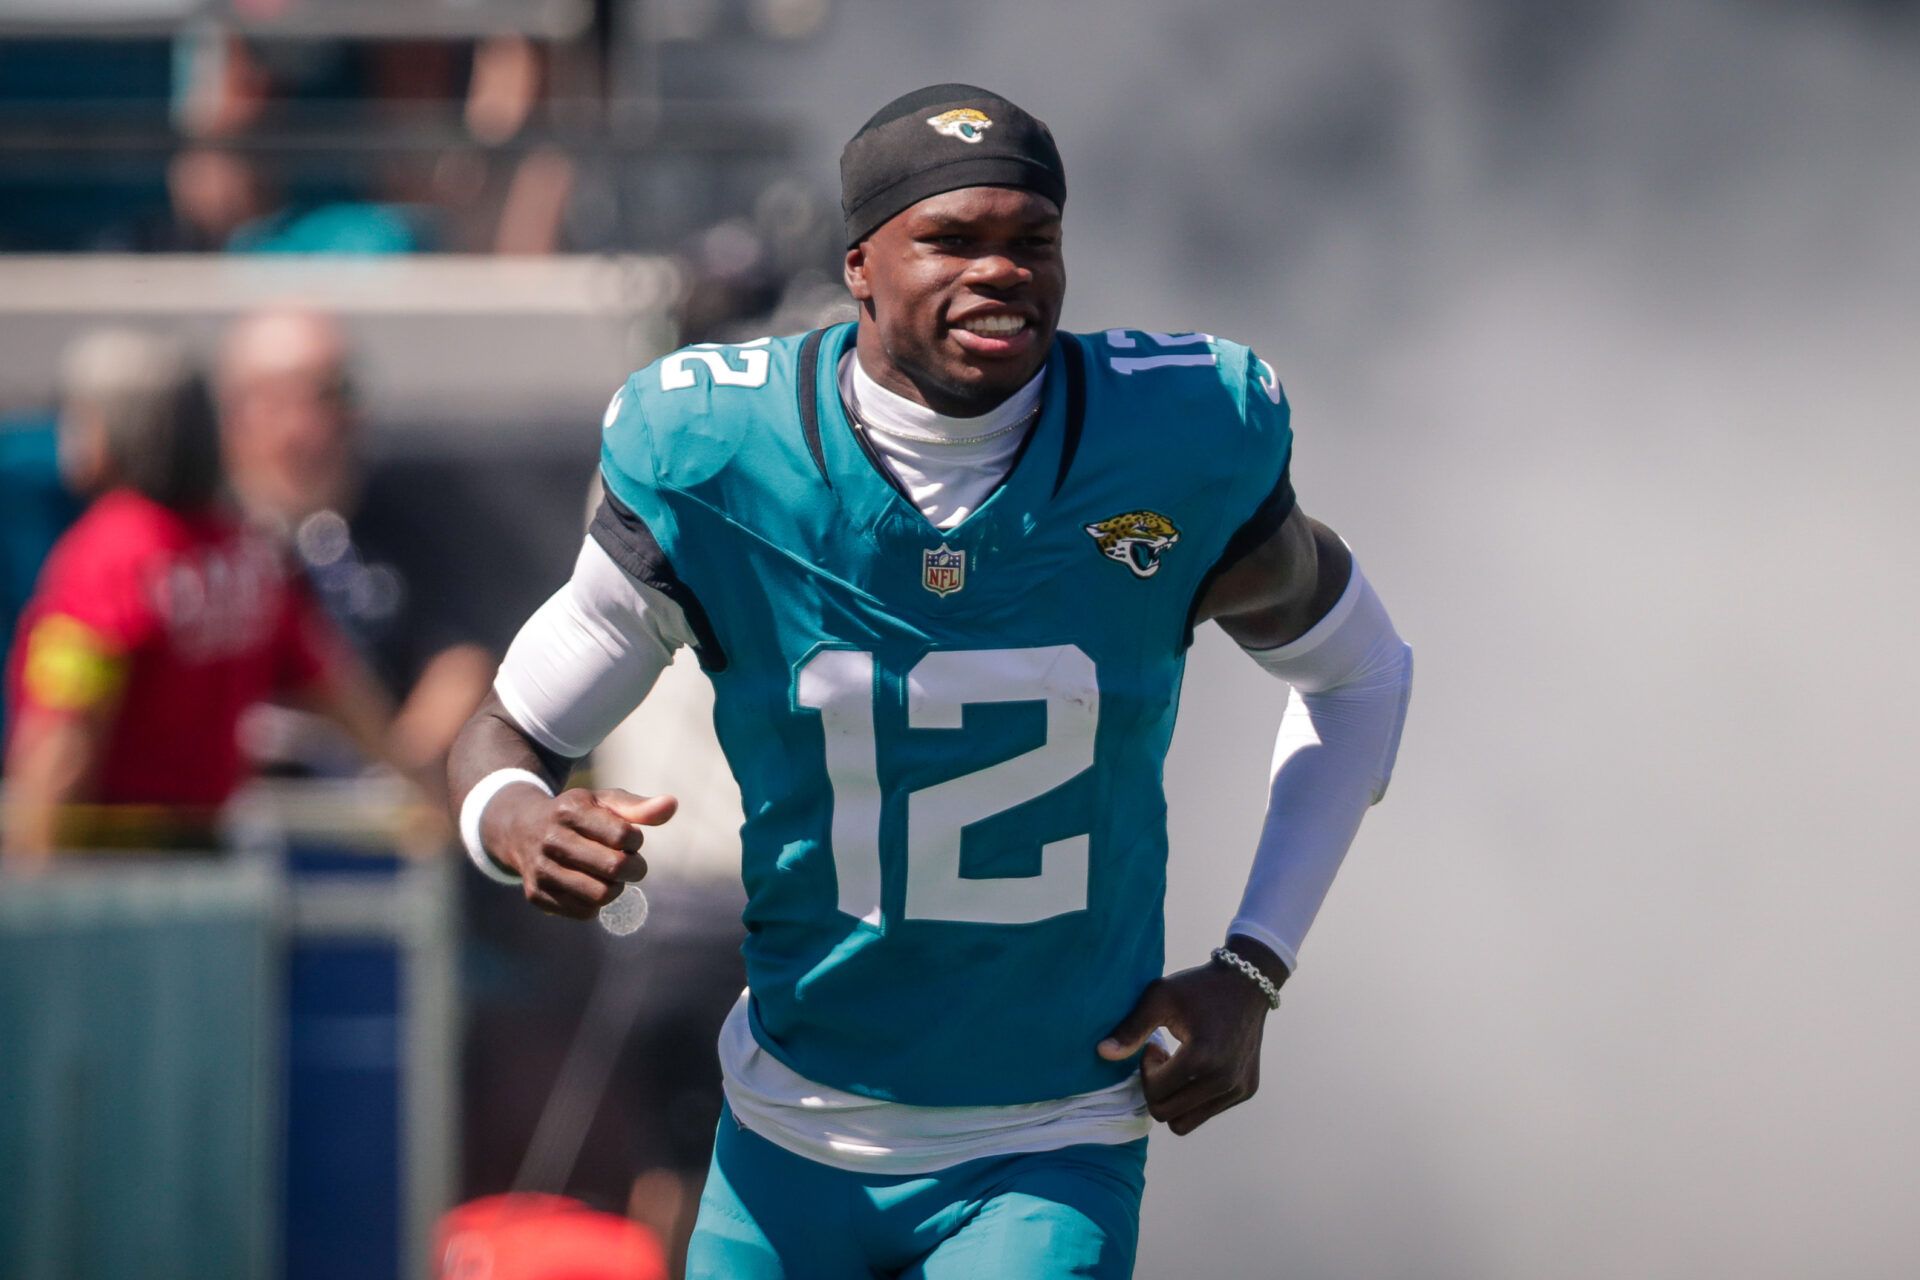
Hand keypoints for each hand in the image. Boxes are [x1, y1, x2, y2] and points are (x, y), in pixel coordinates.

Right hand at [485, 785, 675, 919]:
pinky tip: (590, 885)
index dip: (636, 840)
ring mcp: (541, 869)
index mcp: (570, 810)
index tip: (632, 838)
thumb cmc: (576, 815)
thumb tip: (672, 806)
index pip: (623, 835)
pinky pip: (584, 912)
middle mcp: (551, 840)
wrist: (520, 830)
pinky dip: (596, 903)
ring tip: (611, 876)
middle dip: (634, 868)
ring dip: (616, 888)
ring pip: (600, 894)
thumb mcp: (603, 801)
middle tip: (632, 864)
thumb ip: (638, 806)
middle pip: (614, 868)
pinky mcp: (536, 894)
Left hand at [1097, 941, 1283, 1135]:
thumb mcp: (1159, 997)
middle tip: (1163, 1059)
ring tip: (1179, 1066)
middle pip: (1168, 1115)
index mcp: (1202, 1057)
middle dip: (1156, 1089)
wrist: (1248, 982)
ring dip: (1174, 1099)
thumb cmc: (1198, 986)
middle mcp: (1224, 1079)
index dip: (1146, 1071)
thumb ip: (1131, 1029)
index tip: (1153, 1046)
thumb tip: (1101, 1053)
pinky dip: (1194, 1098)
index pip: (1156, 1093)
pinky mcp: (1247, 1090)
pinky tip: (1197, 1066)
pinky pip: (1208, 1113)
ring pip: (1187, 1122)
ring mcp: (1238, 1088)